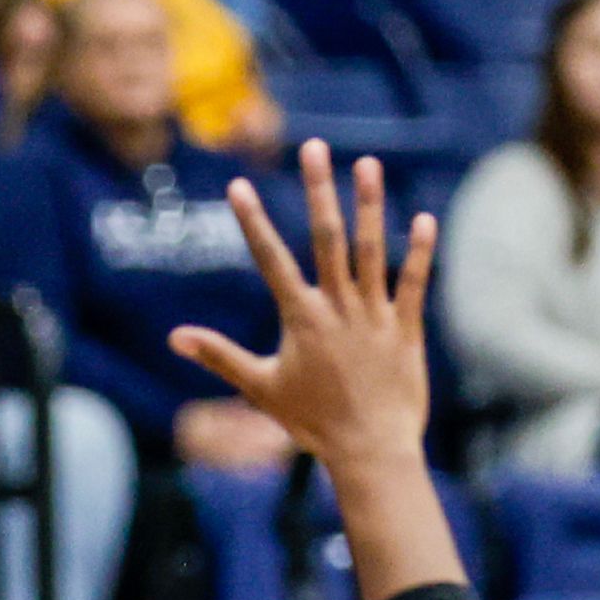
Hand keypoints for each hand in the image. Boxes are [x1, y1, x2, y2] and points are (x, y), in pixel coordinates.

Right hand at [168, 142, 434, 472]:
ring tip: (366, 164)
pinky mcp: (405, 329)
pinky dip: (419, 251)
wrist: (369, 451)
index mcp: (300, 319)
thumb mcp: (260, 388)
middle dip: (318, 190)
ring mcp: (374, 316)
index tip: (239, 186)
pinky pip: (413, 283)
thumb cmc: (312, 423)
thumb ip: (220, 356)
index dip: (253, 221)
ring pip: (372, 250)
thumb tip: (176, 338)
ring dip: (368, 205)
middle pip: (326, 238)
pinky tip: (422, 217)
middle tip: (313, 148)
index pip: (270, 260)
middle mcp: (337, 309)